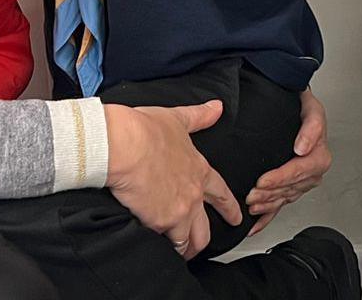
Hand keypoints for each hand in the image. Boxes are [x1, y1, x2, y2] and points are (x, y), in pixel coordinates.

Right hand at [104, 101, 242, 259]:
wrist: (125, 145)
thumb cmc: (145, 130)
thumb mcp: (177, 119)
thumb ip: (198, 116)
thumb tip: (216, 107)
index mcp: (198, 170)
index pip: (221, 193)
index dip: (230, 207)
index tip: (236, 218)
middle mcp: (193, 194)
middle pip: (206, 228)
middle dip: (204, 240)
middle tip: (201, 246)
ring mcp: (179, 211)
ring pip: (189, 241)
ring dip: (184, 249)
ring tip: (176, 253)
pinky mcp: (160, 223)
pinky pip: (166, 244)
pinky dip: (163, 249)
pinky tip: (157, 250)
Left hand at [244, 90, 332, 234]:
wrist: (296, 108)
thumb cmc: (303, 108)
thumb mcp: (312, 109)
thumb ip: (312, 127)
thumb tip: (303, 148)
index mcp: (318, 157)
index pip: (298, 172)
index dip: (280, 178)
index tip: (262, 181)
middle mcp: (311, 173)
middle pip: (289, 189)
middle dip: (269, 194)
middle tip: (250, 196)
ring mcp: (300, 183)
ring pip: (283, 199)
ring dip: (267, 205)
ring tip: (250, 207)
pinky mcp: (290, 188)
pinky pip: (280, 205)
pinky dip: (267, 217)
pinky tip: (255, 225)